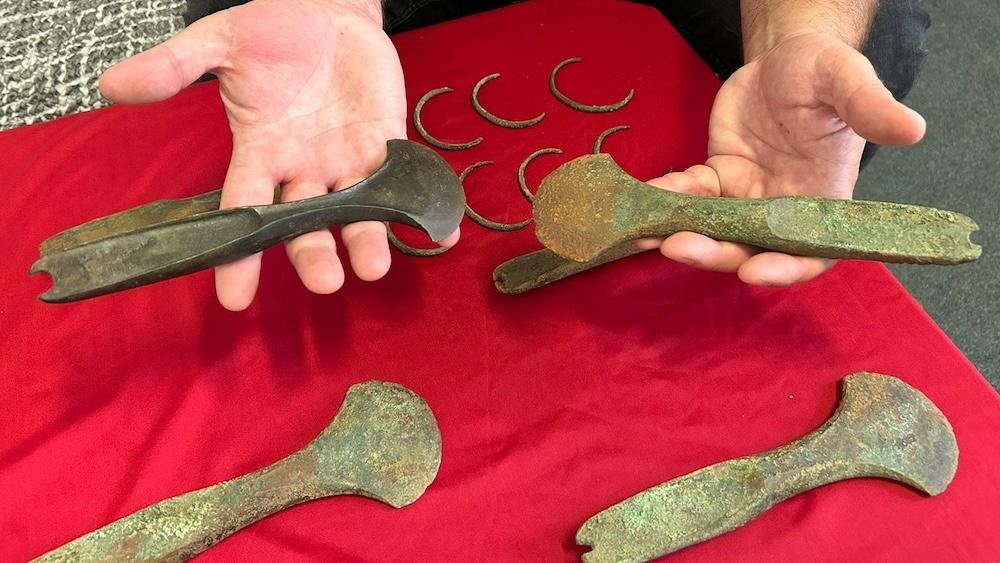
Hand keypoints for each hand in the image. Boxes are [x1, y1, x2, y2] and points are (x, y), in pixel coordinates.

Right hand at [100, 0, 456, 309]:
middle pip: (305, 224)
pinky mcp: (386, 143)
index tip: (234, 297)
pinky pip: (404, 182)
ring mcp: (346, 160)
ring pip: (354, 212)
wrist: (325, 9)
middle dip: (313, 253)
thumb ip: (174, 66)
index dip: (238, 256)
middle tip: (324, 280)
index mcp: (260, 153)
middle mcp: (303, 169)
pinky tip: (439, 232)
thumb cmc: (272, 30)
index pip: (242, 212)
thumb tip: (111, 87)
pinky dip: (422, 209)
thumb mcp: (220, 42)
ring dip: (365, 240)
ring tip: (373, 265)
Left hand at [641, 32, 925, 285]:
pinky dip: (668, 200)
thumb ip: (870, 107)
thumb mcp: (847, 80)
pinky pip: (690, 197)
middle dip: (716, 254)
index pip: (810, 251)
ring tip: (650, 231)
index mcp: (825, 201)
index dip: (784, 269)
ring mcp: (747, 198)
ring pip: (714, 231)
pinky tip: (646, 197)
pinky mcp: (718, 179)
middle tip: (681, 247)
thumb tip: (913, 128)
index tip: (755, 273)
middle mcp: (784, 209)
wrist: (785, 59)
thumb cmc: (824, 72)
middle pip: (750, 249)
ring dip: (682, 235)